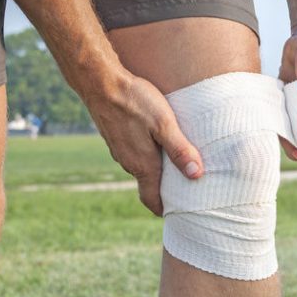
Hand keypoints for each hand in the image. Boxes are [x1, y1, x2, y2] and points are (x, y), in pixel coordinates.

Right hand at [85, 73, 203, 215]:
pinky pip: (134, 153)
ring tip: (176, 165)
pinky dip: (147, 155)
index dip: (164, 210)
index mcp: (142, 165)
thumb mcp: (164, 124)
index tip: (179, 215)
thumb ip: (180, 150)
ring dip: (156, 171)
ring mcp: (119, 150)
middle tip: (185, 190)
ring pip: (141, 168)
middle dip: (165, 191)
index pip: (152, 200)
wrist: (99, 81)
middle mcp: (128, 162)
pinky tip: (157, 143)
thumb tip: (196, 175)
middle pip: (149, 185)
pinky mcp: (116, 137)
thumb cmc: (134, 100)